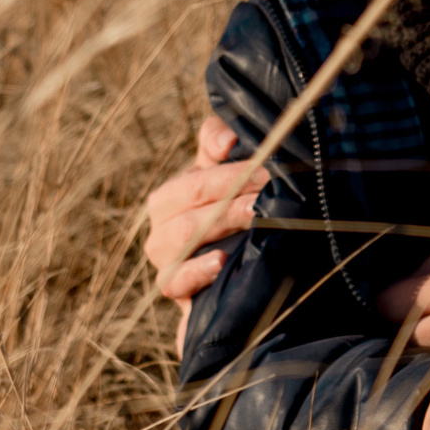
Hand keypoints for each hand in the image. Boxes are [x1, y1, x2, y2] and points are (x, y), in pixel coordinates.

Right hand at [143, 117, 266, 340]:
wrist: (237, 273)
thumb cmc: (231, 212)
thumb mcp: (225, 173)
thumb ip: (218, 143)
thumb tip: (228, 139)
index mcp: (170, 198)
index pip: (194, 181)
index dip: (230, 174)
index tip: (267, 169)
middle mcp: (161, 228)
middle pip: (187, 205)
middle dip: (230, 198)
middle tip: (268, 194)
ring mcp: (166, 260)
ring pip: (181, 238)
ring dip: (221, 224)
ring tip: (255, 217)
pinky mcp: (175, 290)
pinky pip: (174, 280)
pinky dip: (196, 271)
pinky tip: (221, 261)